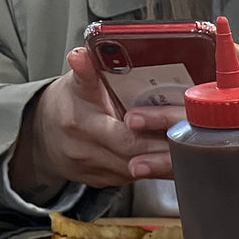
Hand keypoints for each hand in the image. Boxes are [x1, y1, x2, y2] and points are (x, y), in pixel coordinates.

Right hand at [10, 48, 173, 196]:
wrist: (44, 136)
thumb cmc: (68, 104)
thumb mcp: (75, 83)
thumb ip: (84, 71)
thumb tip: (81, 54)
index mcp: (82, 126)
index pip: (124, 138)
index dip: (151, 134)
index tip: (173, 124)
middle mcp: (88, 154)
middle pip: (138, 158)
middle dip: (166, 149)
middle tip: (193, 137)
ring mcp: (99, 173)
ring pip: (141, 172)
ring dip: (165, 160)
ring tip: (189, 146)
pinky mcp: (108, 184)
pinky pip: (137, 178)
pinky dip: (156, 166)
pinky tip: (172, 156)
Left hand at [128, 46, 238, 207]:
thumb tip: (223, 63)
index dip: (214, 59)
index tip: (183, 49)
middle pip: (207, 122)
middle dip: (165, 122)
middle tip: (134, 119)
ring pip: (205, 159)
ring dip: (166, 161)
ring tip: (136, 161)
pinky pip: (217, 185)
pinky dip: (189, 183)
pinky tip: (165, 184)